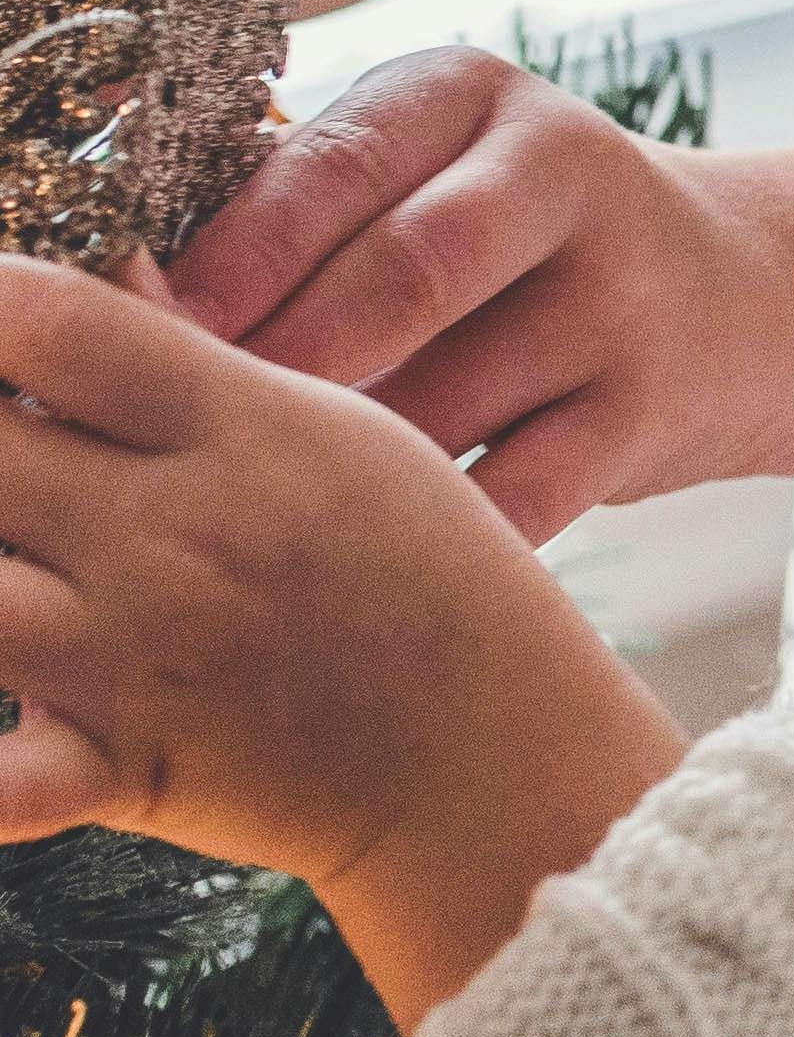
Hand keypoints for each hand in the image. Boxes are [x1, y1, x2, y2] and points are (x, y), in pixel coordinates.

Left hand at [0, 261, 685, 1021]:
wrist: (501, 756)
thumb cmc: (429, 578)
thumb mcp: (343, 438)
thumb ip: (200, 362)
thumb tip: (100, 270)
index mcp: (240, 432)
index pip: (50, 321)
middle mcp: (175, 535)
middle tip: (4, 445)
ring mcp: (139, 656)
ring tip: (10, 546)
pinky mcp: (122, 767)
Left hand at [169, 48, 793, 538]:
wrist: (749, 298)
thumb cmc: (515, 243)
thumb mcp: (430, 170)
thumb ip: (297, 204)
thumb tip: (122, 302)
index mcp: (476, 94)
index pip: (336, 165)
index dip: (230, 256)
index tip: (139, 333)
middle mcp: (566, 177)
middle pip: (403, 276)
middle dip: (280, 363)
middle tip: (180, 435)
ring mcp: (623, 299)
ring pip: (448, 403)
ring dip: (340, 467)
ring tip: (248, 507)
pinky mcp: (651, 413)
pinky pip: (513, 498)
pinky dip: (427, 538)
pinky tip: (358, 561)